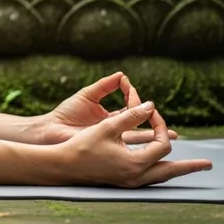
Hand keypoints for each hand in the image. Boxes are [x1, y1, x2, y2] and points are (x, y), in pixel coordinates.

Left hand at [39, 72, 178, 144]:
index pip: (130, 108)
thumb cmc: (66, 113)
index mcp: (110, 117)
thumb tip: (123, 75)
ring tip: (172, 137)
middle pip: (139, 125)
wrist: (52, 130)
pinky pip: (130, 146)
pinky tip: (156, 148)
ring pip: (139, 138)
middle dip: (155, 125)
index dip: (133, 98)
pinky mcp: (109, 147)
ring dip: (156, 138)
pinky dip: (144, 146)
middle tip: (169, 127)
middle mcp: (114, 130)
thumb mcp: (88, 95)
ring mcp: (112, 140)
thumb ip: (105, 86)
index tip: (131, 88)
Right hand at [57, 102, 210, 187]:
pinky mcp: (124, 181)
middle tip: (207, 164)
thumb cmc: (83, 144)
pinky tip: (160, 167)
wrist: (65, 165)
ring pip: (161, 177)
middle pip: (171, 170)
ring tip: (189, 167)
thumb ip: (130, 115)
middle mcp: (137, 176)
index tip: (150, 110)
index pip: (161, 143)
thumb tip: (150, 105)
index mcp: (135, 162)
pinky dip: (160, 170)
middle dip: (189, 166)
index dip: (159, 125)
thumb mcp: (107, 126)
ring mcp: (131, 181)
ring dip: (175, 169)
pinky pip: (151, 178)